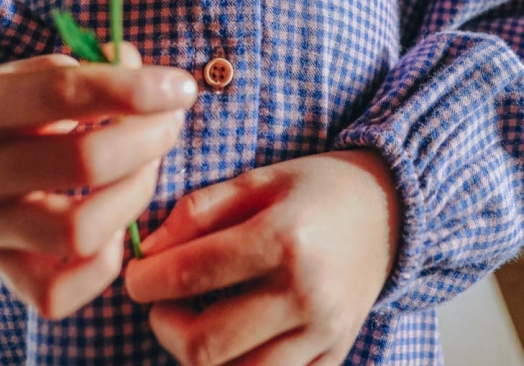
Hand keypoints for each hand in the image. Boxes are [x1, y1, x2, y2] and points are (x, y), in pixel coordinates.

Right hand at [0, 42, 196, 318]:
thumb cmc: (18, 110)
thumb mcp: (33, 75)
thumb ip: (83, 67)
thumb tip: (135, 65)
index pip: (62, 92)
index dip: (133, 89)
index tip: (181, 87)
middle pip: (86, 161)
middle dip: (149, 138)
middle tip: (169, 122)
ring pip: (81, 231)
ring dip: (134, 194)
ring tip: (145, 168)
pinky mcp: (3, 274)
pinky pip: (58, 294)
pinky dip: (102, 263)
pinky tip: (114, 224)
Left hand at [125, 149, 400, 365]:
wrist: (389, 210)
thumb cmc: (317, 187)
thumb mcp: (260, 178)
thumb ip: (201, 209)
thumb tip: (149, 247)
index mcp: (284, 239)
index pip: (192, 273)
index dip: (145, 280)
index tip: (132, 275)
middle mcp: (306, 294)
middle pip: (206, 344)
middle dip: (163, 327)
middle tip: (157, 303)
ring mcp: (323, 334)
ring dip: (197, 356)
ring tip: (191, 321)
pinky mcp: (335, 356)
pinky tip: (231, 341)